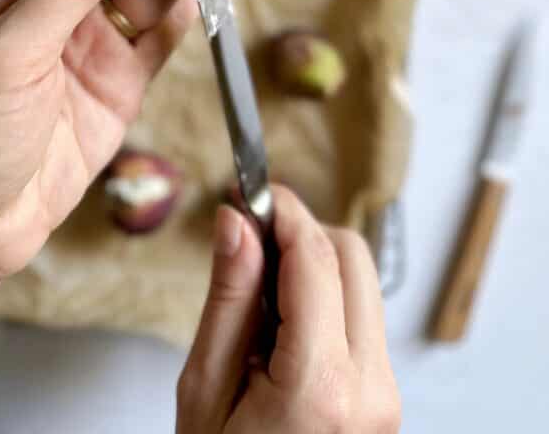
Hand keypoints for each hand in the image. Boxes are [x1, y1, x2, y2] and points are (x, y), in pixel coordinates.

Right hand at [177, 186, 400, 433]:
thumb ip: (228, 298)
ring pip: (363, 282)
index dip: (282, 211)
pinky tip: (282, 323)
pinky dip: (326, 298)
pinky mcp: (385, 398)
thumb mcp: (204, 389)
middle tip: (249, 236)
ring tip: (259, 293)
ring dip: (315, 264)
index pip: (314, 258)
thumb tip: (236, 221)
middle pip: (352, 256)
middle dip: (302, 232)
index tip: (252, 191)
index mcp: (321, 386)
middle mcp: (370, 387)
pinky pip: (362, 318)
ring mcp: (386, 396)